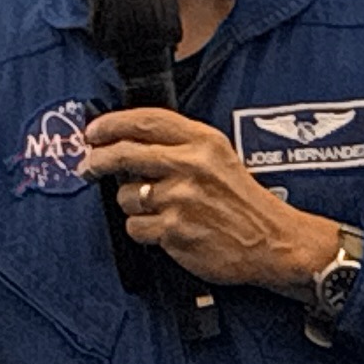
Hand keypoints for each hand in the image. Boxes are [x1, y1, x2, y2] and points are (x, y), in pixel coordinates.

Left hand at [75, 109, 340, 295]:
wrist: (275, 242)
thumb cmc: (245, 202)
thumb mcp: (220, 158)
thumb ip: (179, 145)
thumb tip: (125, 143)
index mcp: (203, 142)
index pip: (146, 120)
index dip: (111, 124)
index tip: (93, 131)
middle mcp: (191, 166)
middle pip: (123, 154)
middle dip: (97, 160)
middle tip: (88, 166)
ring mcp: (181, 198)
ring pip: (125, 196)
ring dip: (132, 204)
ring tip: (159, 209)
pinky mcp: (175, 230)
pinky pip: (135, 227)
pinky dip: (143, 230)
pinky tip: (165, 230)